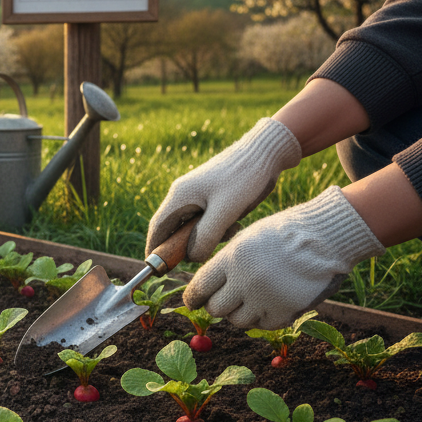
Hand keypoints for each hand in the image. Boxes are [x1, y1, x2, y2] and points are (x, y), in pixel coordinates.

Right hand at [146, 118, 300, 260]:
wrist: (267, 152)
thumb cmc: (244, 178)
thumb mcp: (225, 211)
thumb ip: (205, 237)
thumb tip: (191, 257)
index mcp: (180, 196)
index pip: (158, 228)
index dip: (155, 250)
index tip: (157, 270)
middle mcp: (184, 195)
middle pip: (173, 229)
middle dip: (184, 245)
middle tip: (202, 255)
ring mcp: (198, 195)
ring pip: (191, 226)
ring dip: (205, 237)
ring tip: (228, 232)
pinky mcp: (212, 197)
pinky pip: (205, 220)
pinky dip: (216, 229)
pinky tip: (234, 224)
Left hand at [182, 187, 383, 328]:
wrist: (326, 236)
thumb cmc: (284, 233)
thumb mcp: (247, 238)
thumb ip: (227, 262)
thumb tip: (207, 287)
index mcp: (232, 258)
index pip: (199, 287)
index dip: (193, 298)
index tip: (192, 303)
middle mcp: (245, 280)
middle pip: (216, 308)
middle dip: (217, 307)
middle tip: (225, 302)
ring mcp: (265, 298)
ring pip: (238, 321)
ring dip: (240, 314)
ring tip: (251, 301)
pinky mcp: (286, 311)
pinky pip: (264, 325)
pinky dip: (264, 319)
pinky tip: (270, 305)